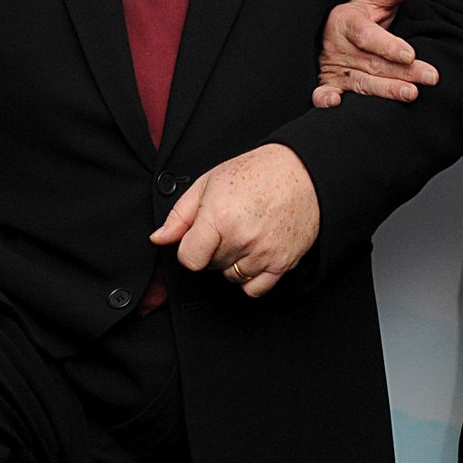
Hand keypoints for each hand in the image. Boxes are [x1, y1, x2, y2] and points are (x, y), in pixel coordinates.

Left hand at [149, 144, 318, 297]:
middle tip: (229, 225)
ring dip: (233, 262)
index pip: (189, 259)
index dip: (190, 248)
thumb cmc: (257, 173)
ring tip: (245, 235)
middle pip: (211, 266)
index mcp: (219, 217)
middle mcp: (241, 238)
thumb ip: (180, 215)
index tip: (199, 238)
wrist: (303, 172)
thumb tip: (159, 239)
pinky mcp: (282, 263)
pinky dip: (250, 277)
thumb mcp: (209, 183)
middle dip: (214, 249)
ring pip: (232, 277)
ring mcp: (263, 253)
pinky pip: (255, 289)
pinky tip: (254, 254)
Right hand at [312, 0, 440, 107]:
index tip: (410, 54)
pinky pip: (321, 94)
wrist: (332, 31)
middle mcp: (338, 46)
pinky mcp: (328, 84)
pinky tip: (335, 104)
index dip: (388, 45)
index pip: (368, 35)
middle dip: (403, 72)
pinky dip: (323, 99)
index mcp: (347, 21)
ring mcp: (333, 66)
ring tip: (410, 94)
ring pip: (360, 82)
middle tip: (429, 77)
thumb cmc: (360, 14)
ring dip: (384, 90)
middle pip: (373, 62)